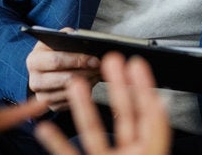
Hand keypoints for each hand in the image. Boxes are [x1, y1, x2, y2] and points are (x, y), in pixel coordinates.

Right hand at [27, 37, 100, 110]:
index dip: (77, 60)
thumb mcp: (59, 39)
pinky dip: (84, 93)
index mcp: (34, 60)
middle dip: (86, 71)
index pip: (56, 61)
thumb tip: (85, 42)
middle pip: (65, 78)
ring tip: (97, 73)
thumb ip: (69, 37)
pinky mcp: (52, 106)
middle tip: (98, 67)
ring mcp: (42, 96)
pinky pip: (72, 101)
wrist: (48, 68)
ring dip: (88, 82)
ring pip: (70, 91)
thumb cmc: (55, 51)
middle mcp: (35, 80)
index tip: (94, 59)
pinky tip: (91, 82)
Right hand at [33, 52, 170, 154]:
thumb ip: (155, 124)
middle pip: (121, 113)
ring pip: (91, 128)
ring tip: (75, 81)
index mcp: (149, 148)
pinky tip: (43, 127)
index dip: (142, 86)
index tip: (136, 62)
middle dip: (115, 84)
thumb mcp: (153, 146)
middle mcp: (127, 152)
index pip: (147, 111)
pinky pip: (68, 154)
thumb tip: (157, 99)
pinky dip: (55, 140)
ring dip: (82, 104)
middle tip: (110, 57)